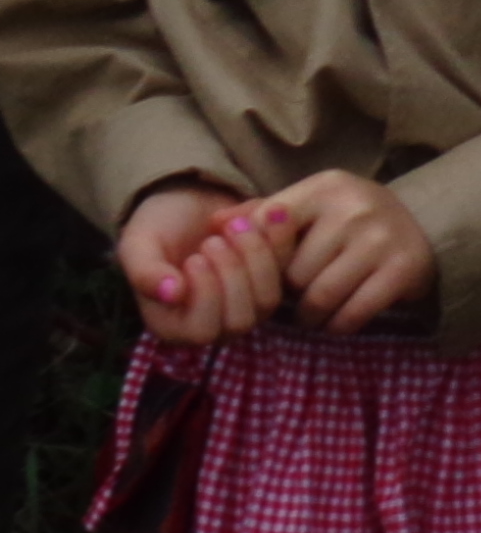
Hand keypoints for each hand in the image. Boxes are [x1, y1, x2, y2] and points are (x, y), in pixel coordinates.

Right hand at [115, 183, 276, 348]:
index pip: (202, 332)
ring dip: (256, 258)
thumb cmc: (156, 228)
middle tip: (212, 239)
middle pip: (240, 321)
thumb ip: (145, 272)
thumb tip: (172, 293)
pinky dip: (280, 240)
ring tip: (235, 225)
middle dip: (232, 275)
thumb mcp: (138, 245)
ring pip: (268, 300)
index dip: (206, 297)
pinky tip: (269, 212)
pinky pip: (290, 268)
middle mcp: (215, 323)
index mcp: (175, 325)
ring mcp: (248, 304)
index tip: (195, 258)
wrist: (188, 201)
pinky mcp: (273, 277)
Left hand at [236, 169, 436, 333]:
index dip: (261, 260)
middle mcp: (355, 208)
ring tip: (315, 310)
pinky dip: (339, 325)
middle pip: (293, 273)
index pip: (267, 229)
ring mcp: (381, 238)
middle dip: (292, 292)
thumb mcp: (310, 206)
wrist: (425, 227)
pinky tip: (340, 316)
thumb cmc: (350, 220)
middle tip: (302, 292)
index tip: (270, 270)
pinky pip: (350, 315)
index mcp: (326, 187)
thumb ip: (262, 213)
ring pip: (318, 297)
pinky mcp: (403, 269)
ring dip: (311, 315)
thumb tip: (213, 225)